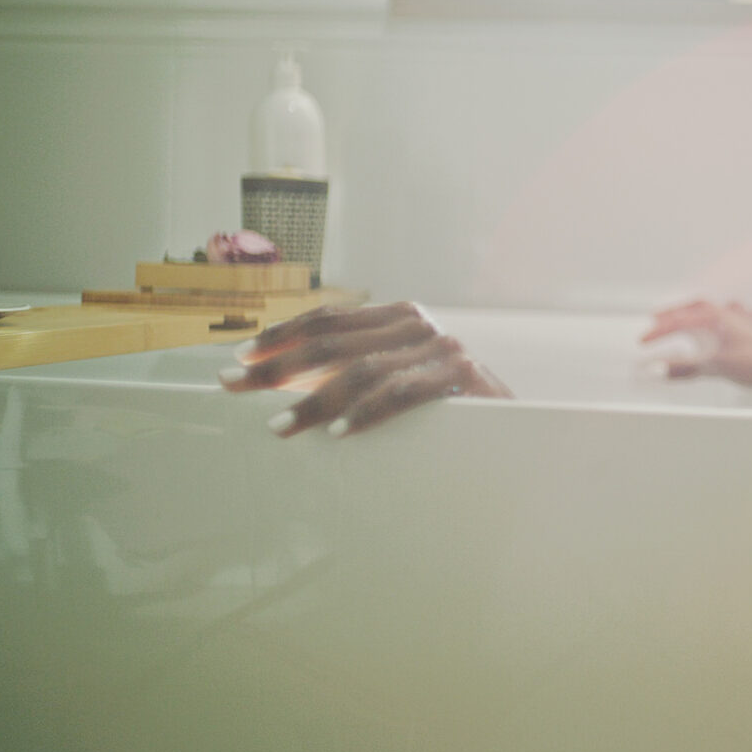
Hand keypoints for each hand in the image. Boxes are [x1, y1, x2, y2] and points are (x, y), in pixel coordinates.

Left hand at [220, 302, 512, 436]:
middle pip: (333, 342)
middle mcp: (418, 324)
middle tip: (235, 386)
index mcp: (399, 318)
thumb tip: (281, 386)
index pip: (330, 319)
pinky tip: (338, 433)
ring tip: (280, 427)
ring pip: (361, 371)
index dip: (282, 336)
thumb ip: (356, 372)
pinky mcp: (460, 377)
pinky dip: (366, 413)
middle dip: (279, 367)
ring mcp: (441, 348)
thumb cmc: (445, 412)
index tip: (241, 357)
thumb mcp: (398, 380)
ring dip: (313, 401)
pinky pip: (402, 393)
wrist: (516, 431)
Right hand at [640, 299, 751, 408]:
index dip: (659, 331)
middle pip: (698, 306)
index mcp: (718, 315)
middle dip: (676, 313)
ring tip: (693, 323)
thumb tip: (656, 369)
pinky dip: (733, 321)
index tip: (644, 341)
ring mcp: (750, 318)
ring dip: (704, 315)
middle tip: (658, 319)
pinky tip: (732, 327)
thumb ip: (682, 368)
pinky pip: (745, 317)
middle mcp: (733, 311)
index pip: (681, 320)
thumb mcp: (713, 366)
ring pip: (721, 309)